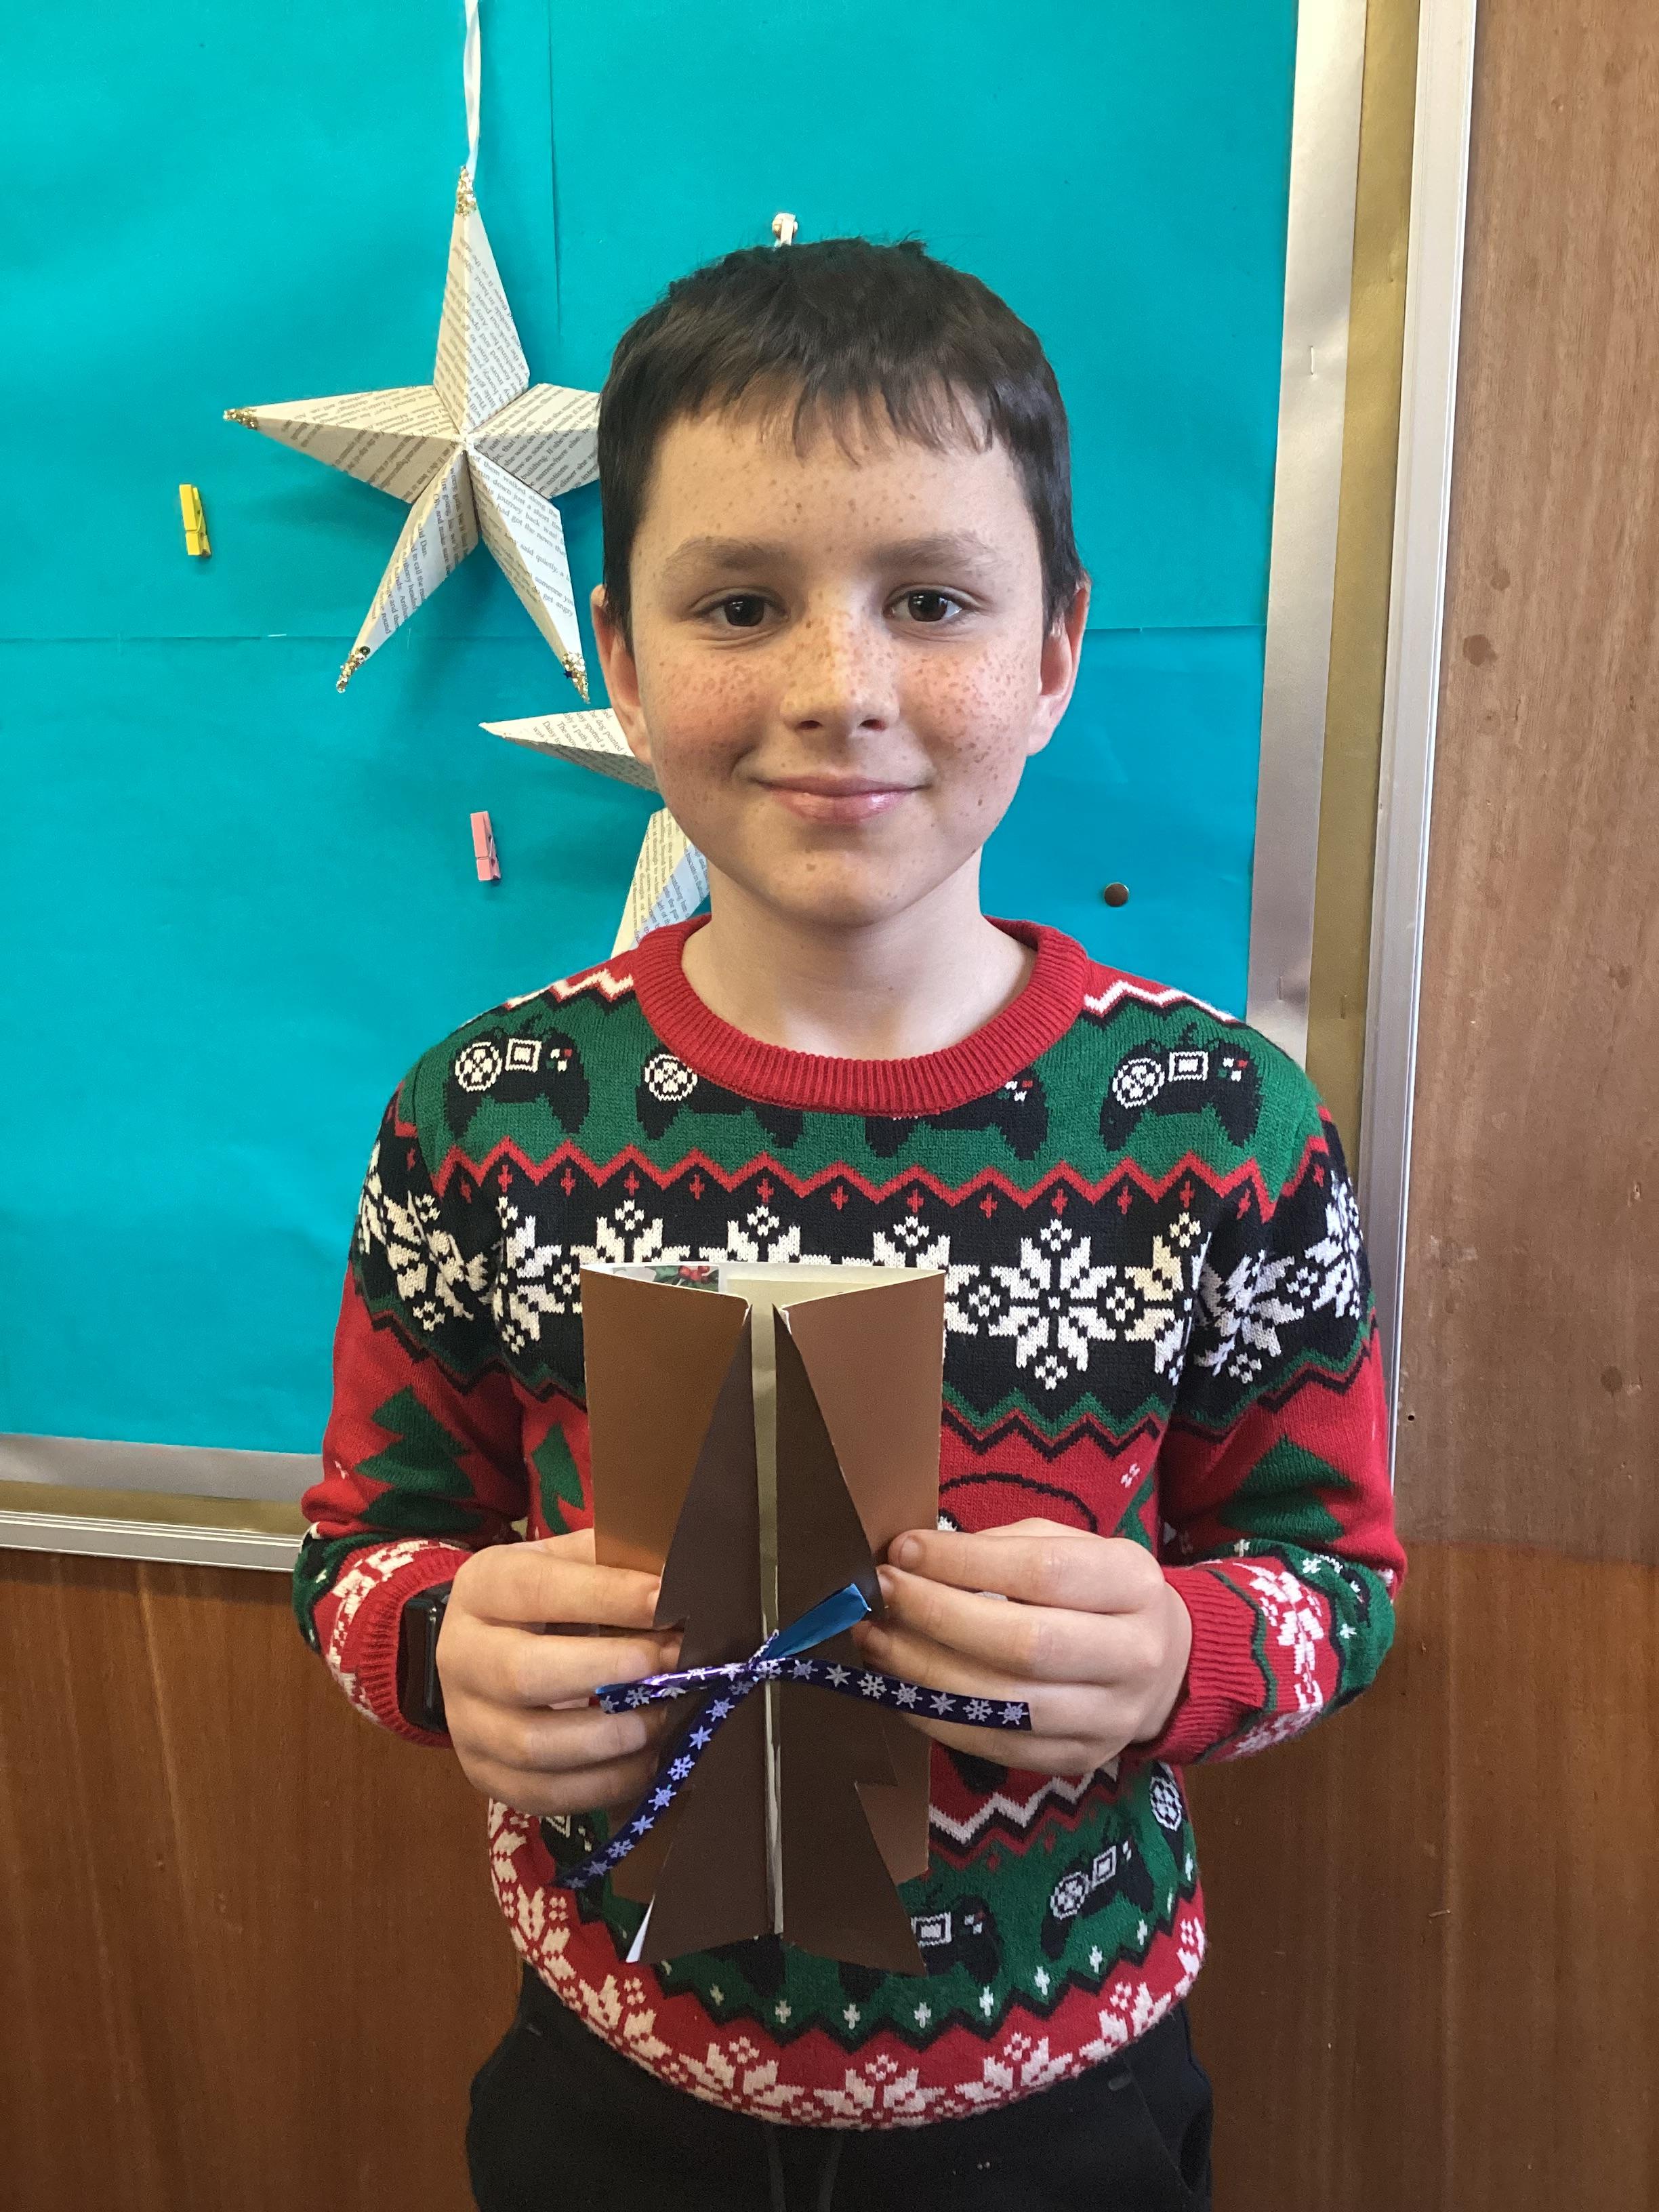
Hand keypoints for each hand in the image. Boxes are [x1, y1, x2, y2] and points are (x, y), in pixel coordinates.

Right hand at [437, 1528, 682, 1819]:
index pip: (537, 1589)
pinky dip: (601, 1784)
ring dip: (609, 1737)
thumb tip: (681, 1580)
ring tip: (663, 1716)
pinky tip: (645, 1760)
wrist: (493, 1647)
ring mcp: (465, 1722)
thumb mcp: (572, 1563)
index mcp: (483, 1587)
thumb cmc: (554, 1598)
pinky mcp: (483, 1774)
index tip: (664, 1602)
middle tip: (669, 1665)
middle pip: (522, 1673)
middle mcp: (460, 1655)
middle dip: (606, 1672)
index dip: (604, 1596)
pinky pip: (540, 1795)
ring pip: (530, 1745)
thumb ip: (617, 1564)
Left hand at [851, 1518, 1192, 1776]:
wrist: (1165, 1666)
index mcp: (1132, 1584)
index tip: (904, 1551)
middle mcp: (1133, 1655)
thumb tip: (917, 1557)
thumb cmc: (1095, 1591)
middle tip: (879, 1594)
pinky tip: (899, 1684)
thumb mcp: (1070, 1546)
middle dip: (935, 1616)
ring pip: (1004, 1702)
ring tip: (875, 1638)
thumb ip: (1003, 1546)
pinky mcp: (1078, 1759)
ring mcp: (1109, 1718)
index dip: (965, 1562)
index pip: (1042, 1572)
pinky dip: (937, 1715)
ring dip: (923, 1670)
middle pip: (1023, 1643)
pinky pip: (995, 1744)